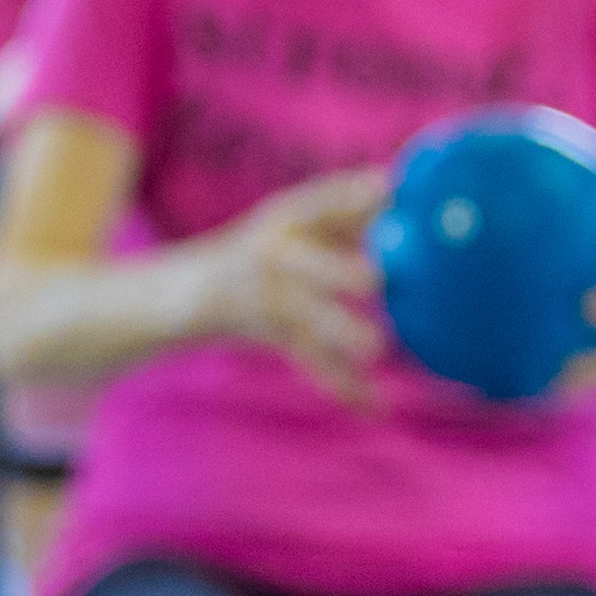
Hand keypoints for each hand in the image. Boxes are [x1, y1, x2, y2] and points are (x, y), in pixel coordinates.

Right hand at [205, 167, 390, 401]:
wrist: (188, 292)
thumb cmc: (267, 249)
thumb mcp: (298, 220)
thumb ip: (349, 209)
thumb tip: (407, 189)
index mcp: (284, 217)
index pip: (318, 201)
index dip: (350, 195)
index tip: (387, 187)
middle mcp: (271, 255)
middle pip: (304, 264)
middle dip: (338, 271)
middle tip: (375, 279)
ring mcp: (267, 298)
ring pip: (306, 318)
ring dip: (339, 332)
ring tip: (374, 348)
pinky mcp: (273, 335)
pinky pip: (312, 360)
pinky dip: (344, 385)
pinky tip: (374, 408)